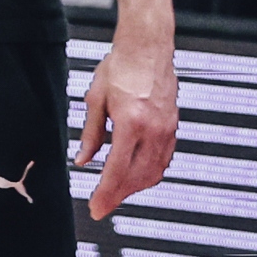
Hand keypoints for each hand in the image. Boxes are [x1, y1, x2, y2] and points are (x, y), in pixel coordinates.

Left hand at [74, 38, 179, 219]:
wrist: (147, 48)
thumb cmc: (120, 68)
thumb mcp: (95, 100)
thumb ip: (90, 134)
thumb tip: (83, 160)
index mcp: (131, 123)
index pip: (117, 170)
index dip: (106, 194)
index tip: (96, 208)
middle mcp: (154, 129)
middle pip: (138, 176)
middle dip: (119, 195)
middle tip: (102, 205)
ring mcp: (167, 128)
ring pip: (155, 171)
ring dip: (135, 187)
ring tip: (116, 193)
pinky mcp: (173, 126)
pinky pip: (164, 159)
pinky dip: (150, 172)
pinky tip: (136, 176)